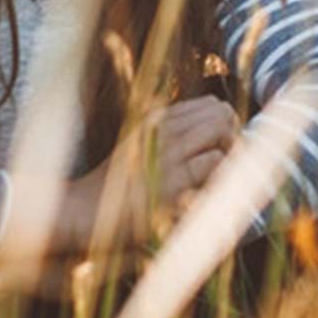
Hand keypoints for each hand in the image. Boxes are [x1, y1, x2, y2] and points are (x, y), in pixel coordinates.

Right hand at [55, 95, 240, 255]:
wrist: (84, 212)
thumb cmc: (118, 186)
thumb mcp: (142, 147)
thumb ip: (174, 135)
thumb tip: (220, 127)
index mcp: (156, 119)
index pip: (210, 105)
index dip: (225, 125)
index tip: (221, 147)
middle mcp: (162, 128)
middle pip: (221, 113)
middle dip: (232, 136)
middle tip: (225, 164)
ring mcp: (167, 153)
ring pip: (221, 131)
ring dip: (229, 156)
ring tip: (217, 179)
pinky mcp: (171, 181)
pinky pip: (213, 164)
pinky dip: (219, 176)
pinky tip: (206, 192)